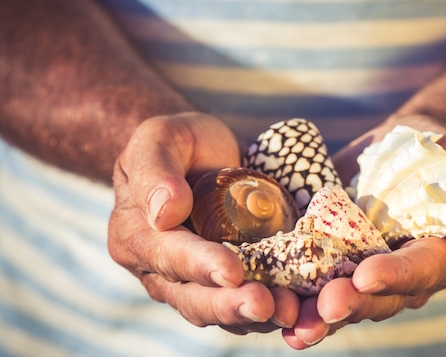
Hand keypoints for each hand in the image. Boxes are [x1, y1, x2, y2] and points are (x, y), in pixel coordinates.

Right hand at [108, 112, 300, 333]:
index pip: (168, 256)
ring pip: (222, 310)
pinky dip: (273, 308)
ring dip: (255, 316)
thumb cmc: (178, 142)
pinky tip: (300, 307)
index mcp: (137, 237)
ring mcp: (195, 281)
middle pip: (193, 298)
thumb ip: (154, 168)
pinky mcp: (227, 282)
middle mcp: (161, 270)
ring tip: (288, 311)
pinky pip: (246, 302)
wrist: (203, 153)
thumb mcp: (159, 137)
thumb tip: (164, 213)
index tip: (231, 272)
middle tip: (265, 305)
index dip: (200, 266)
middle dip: (230, 305)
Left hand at [282, 114, 445, 347]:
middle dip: (352, 304)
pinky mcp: (342, 259)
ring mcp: (372, 270)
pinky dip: (299, 297)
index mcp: (445, 257)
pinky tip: (274, 307)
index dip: (395, 275)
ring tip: (294, 325)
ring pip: (348, 300)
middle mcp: (408, 274)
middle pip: (381, 298)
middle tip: (324, 307)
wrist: (414, 149)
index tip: (366, 276)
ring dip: (320, 315)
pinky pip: (321, 282)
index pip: (421, 270)